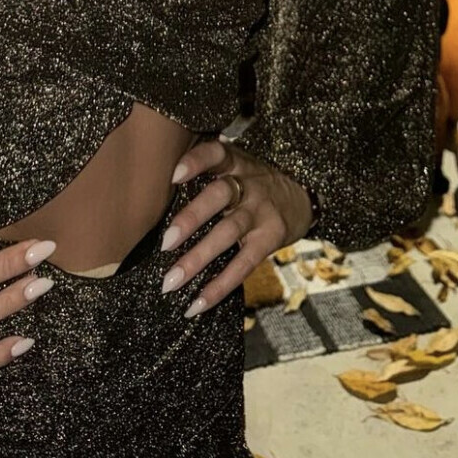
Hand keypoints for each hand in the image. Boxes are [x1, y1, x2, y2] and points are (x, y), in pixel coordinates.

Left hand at [158, 137, 315, 318]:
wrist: (303, 196)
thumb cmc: (254, 183)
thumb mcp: (237, 166)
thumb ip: (208, 173)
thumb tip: (155, 189)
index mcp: (236, 162)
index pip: (217, 153)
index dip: (196, 162)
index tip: (173, 175)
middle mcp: (250, 184)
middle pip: (220, 196)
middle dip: (191, 218)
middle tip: (165, 242)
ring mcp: (261, 212)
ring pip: (228, 233)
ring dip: (198, 259)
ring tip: (171, 281)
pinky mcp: (270, 239)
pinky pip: (243, 265)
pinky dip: (219, 286)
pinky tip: (197, 304)